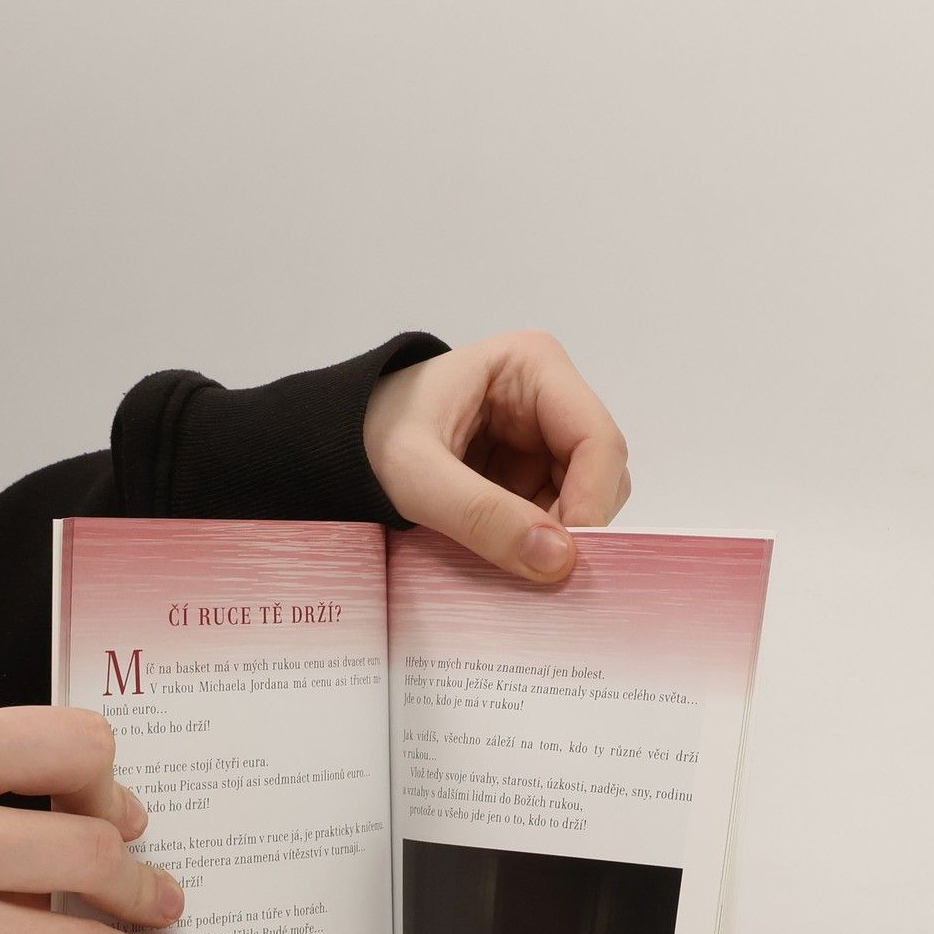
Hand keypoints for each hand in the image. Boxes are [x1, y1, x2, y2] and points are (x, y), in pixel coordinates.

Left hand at [363, 331, 630, 580]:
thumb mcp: (416, 477)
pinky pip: (558, 514)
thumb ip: (481, 515)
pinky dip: (540, 542)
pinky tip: (505, 553)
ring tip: (510, 559)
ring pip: (587, 498)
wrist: (332, 446)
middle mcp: (551, 395)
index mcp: (533, 365)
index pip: (598, 439)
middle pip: (602, 472)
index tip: (566, 558)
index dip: (592, 502)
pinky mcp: (531, 470)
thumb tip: (560, 560)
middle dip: (575, 524)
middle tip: (533, 568)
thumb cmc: (366, 440)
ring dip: (558, 537)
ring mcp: (544, 434)